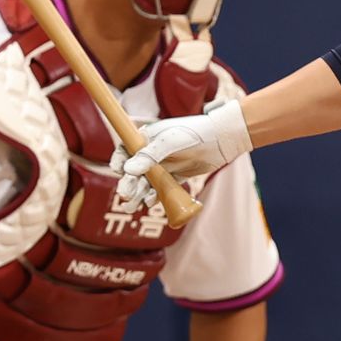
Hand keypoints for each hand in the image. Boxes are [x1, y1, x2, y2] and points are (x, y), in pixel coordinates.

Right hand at [112, 98, 251, 211]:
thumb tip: (128, 170)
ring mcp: (163, 167)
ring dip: (137, 195)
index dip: (119, 160)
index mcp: (147, 138)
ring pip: (145, 183)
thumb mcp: (171, 141)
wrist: (222, 141)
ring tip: (131, 207)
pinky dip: (154, 197)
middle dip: (128, 184)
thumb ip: (150, 155)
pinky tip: (151, 203)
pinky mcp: (174, 178)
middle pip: (133, 171)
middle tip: (125, 195)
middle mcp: (152, 153)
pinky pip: (160, 190)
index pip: (125, 149)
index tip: (118, 170)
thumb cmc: (195, 134)